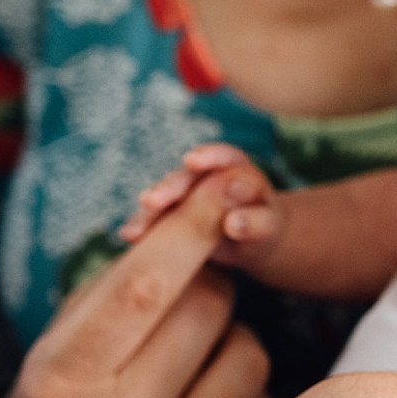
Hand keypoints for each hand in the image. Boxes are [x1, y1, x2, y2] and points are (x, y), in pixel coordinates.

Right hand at [0, 171, 275, 397]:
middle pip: (210, 312)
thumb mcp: (62, 335)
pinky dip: (243, 395)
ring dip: (231, 341)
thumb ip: (127, 278)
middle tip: (185, 297)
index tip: (223, 184)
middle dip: (207, 285)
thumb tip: (211, 204)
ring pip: (250, 357)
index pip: (144, 288)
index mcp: (63, 382)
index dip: (192, 228)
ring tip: (191, 358)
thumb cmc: (58, 397)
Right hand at [120, 145, 286, 274]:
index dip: (208, 157)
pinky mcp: (172, 213)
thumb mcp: (267, 227)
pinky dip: (145, 226)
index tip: (192, 161)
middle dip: (169, 188)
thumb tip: (233, 222)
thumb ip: (255, 222)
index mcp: (236, 169)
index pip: (223, 157)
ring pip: (165, 198)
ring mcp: (185, 194)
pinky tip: (129, 236)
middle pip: (186, 177)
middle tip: (151, 201)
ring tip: (136, 231)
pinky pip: (157, 217)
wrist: (252, 241)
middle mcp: (206, 176)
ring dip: (150, 212)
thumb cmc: (265, 229)